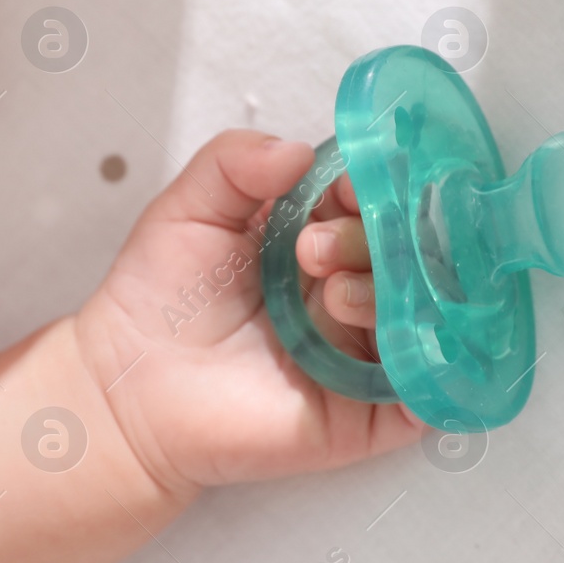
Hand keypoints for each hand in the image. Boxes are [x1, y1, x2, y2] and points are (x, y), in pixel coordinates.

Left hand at [74, 129, 423, 496]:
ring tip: (332, 294)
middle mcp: (354, 289)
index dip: (374, 186)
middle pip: (411, 249)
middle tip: (312, 248)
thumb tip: (299, 149)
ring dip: (389, 290)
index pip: (380, 199)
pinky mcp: (372, 413)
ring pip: (427, 309)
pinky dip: (429, 358)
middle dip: (375, 237)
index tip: (343, 188)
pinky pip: (432, 386)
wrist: (131, 388)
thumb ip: (235, 161)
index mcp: (323, 238)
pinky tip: (391, 337)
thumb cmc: (158, 300)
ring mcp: (367, 351)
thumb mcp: (190, 208)